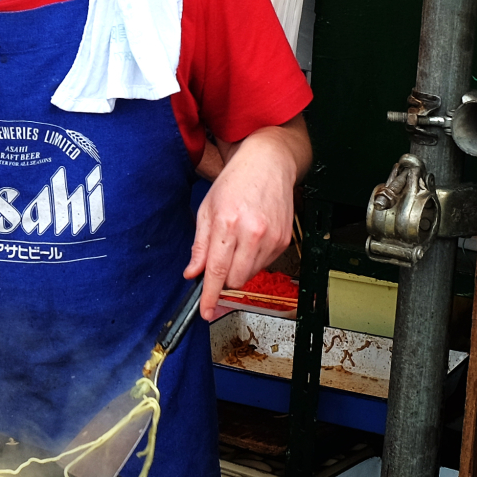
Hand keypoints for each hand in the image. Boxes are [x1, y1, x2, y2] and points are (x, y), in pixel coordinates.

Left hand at [186, 118, 309, 320]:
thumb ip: (199, 245)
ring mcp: (272, 238)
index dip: (210, 295)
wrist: (268, 164)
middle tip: (219, 259)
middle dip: (222, 278)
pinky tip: (251, 239)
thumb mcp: (207, 209)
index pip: (216, 270)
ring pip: (250, 275)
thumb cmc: (235, 182)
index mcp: (228, 223)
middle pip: (235, 279)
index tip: (205, 312)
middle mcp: (252, 233)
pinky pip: (264, 265)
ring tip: (236, 241)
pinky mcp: (284, 241)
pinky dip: (253, 260)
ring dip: (238, 269)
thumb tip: (193, 273)